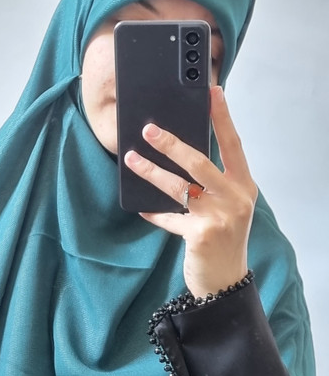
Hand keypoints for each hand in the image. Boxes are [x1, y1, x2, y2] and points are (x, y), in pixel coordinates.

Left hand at [124, 86, 257, 297]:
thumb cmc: (222, 239)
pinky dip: (155, 213)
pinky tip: (142, 208)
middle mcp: (236, 199)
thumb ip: (210, 184)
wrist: (225, 283)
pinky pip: (169, 217)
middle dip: (171, 144)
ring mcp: (220, 218)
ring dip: (151, 171)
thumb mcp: (226, 208)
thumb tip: (179, 153)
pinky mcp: (201, 236)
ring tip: (131, 159)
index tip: (212, 92)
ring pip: (179, 186)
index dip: (223, 118)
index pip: (233, 145)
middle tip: (148, 129)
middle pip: (200, 162)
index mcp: (244, 186)